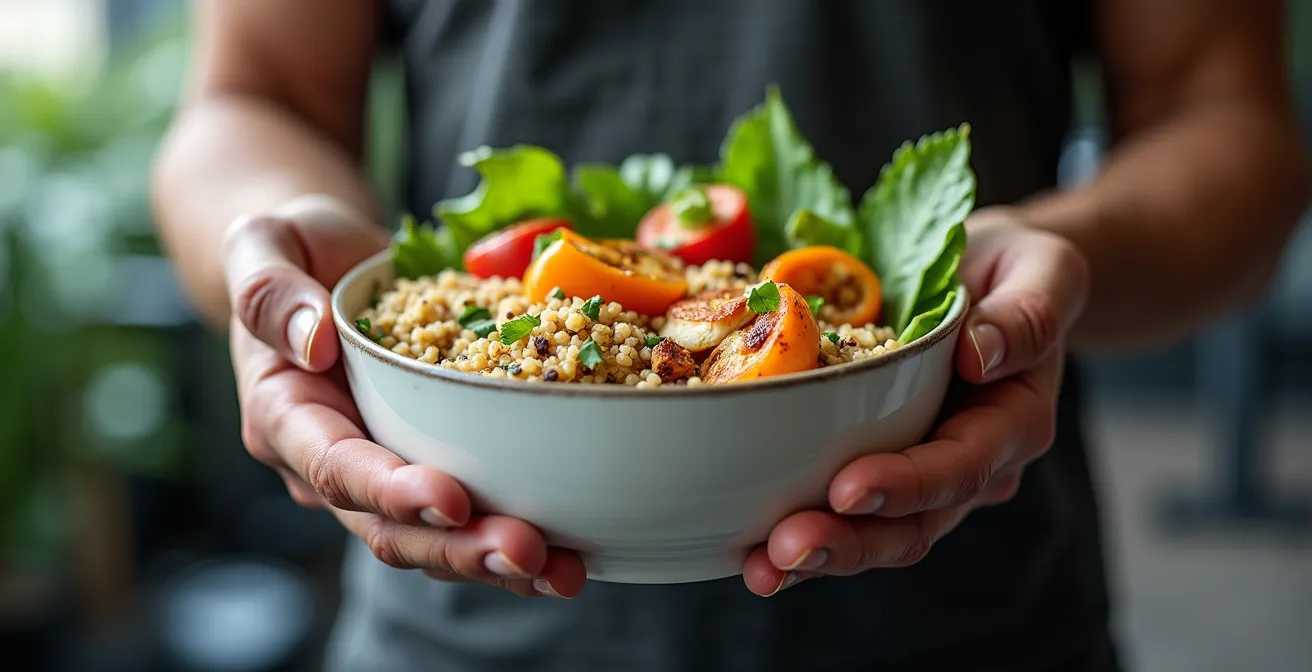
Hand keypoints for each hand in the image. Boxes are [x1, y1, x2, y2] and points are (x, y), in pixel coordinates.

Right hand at [223, 194, 585, 597]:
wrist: (326, 267)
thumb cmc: (293, 251)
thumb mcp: (264, 245)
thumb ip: (271, 291)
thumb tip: (313, 342)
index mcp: (284, 416)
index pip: (334, 467)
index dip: (391, 490)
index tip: (450, 499)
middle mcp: (329, 463)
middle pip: (390, 527)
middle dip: (459, 547)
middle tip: (527, 551)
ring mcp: (381, 474)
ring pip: (434, 540)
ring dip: (496, 561)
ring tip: (564, 571)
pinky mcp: (428, 466)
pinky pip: (468, 518)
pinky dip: (520, 538)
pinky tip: (574, 554)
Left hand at [743, 207, 1089, 595]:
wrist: (995, 279)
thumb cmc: (1019, 271)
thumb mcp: (1043, 270)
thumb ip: (1028, 313)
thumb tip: (981, 355)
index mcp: (1012, 423)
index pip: (961, 467)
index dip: (906, 485)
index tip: (848, 489)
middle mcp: (970, 464)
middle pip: (912, 525)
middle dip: (849, 543)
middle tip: (785, 550)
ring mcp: (922, 472)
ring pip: (874, 532)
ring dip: (816, 555)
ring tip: (759, 568)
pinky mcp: (880, 464)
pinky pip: (840, 510)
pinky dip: (795, 530)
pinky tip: (747, 549)